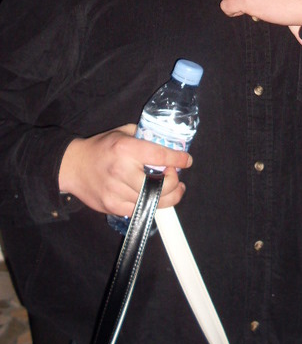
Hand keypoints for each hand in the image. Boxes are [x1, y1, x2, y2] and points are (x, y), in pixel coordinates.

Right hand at [58, 125, 192, 216]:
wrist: (72, 166)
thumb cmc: (100, 147)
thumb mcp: (122, 132)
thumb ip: (144, 136)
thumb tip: (167, 142)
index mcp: (126, 148)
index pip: (160, 156)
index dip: (178, 160)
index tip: (187, 160)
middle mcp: (122, 170)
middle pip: (160, 184)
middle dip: (175, 181)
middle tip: (177, 177)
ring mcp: (116, 191)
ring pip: (153, 201)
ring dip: (169, 196)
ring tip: (174, 189)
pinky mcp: (112, 206)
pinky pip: (141, 210)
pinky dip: (153, 205)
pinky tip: (157, 198)